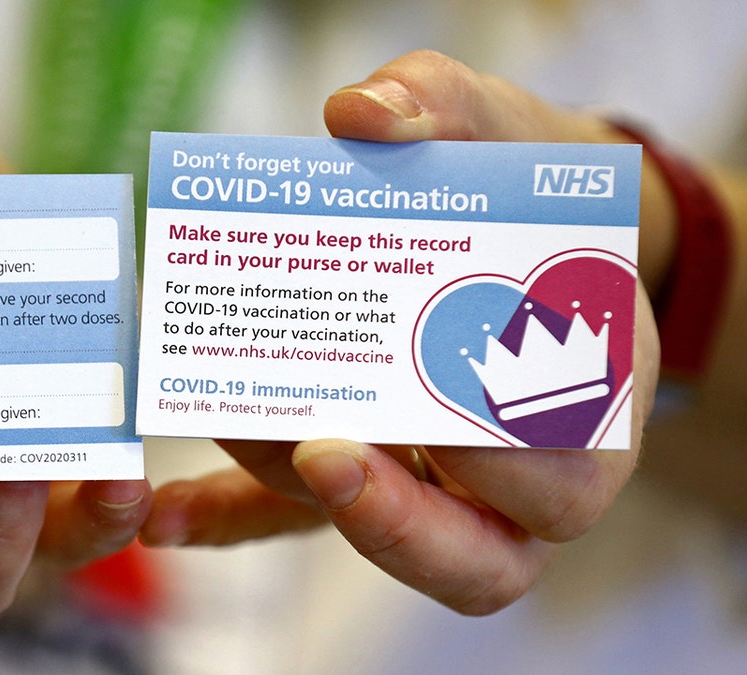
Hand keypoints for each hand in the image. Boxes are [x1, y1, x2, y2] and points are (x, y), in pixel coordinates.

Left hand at [142, 51, 661, 614]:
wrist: (496, 216)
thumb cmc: (510, 180)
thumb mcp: (490, 124)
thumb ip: (440, 106)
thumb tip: (360, 116)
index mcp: (587, 394)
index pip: (569, 475)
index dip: (510, 467)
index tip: (437, 418)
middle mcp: (521, 470)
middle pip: (486, 558)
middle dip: (403, 522)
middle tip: (323, 453)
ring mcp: (434, 486)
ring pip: (381, 539)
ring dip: (300, 492)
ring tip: (232, 416)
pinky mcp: (354, 476)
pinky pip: (293, 521)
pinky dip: (232, 519)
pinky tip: (170, 512)